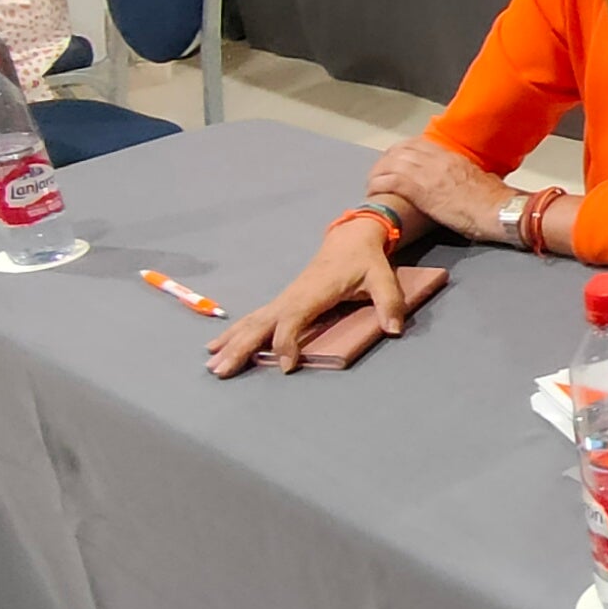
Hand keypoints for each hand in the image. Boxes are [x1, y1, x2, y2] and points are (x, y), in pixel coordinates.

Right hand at [208, 218, 405, 376]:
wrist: (350, 237)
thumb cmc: (365, 259)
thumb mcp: (382, 277)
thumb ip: (389, 302)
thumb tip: (395, 329)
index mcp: (313, 291)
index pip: (293, 319)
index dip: (288, 342)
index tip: (286, 366)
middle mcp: (292, 295)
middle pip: (261, 323)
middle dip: (240, 347)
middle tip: (220, 371)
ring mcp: (285, 298)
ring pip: (253, 321)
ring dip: (232, 342)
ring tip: (212, 365)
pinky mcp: (284, 301)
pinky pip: (256, 319)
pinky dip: (236, 333)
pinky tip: (220, 347)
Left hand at [364, 141, 516, 243]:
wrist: (499, 211)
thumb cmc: (494, 201)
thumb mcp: (477, 179)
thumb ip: (461, 174)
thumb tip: (457, 181)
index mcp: (451, 155)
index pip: (417, 143)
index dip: (401, 151)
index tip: (394, 160)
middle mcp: (437, 159)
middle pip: (400, 150)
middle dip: (385, 161)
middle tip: (377, 173)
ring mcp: (428, 173)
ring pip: (391, 163)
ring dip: (377, 173)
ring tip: (372, 185)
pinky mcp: (421, 190)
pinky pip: (391, 181)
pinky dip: (378, 186)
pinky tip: (373, 193)